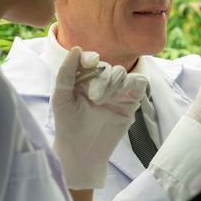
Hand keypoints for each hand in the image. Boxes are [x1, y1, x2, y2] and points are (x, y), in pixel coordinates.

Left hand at [51, 47, 147, 188]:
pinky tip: (122, 92)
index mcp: (84, 80)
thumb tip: (77, 48)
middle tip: (94, 97)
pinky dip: (133, 82)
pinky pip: (139, 83)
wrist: (81, 152)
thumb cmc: (67, 125)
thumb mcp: (61, 97)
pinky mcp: (130, 102)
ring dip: (114, 82)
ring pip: (123, 73)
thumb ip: (66, 73)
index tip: (91, 62)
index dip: (91, 57)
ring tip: (102, 100)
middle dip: (102, 78)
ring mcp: (117, 93)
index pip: (91, 60)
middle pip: (108, 67)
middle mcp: (101, 84)